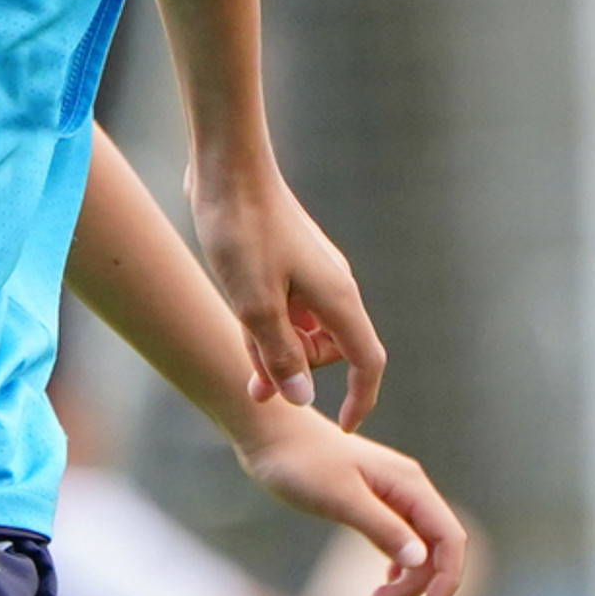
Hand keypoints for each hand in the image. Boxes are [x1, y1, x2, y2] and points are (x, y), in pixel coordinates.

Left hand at [187, 168, 388, 428]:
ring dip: (275, 348)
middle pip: (330, 351)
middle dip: (297, 371)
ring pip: (303, 332)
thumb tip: (303, 398)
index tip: (342, 427)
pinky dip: (267, 323)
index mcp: (337, 298)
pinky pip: (287, 309)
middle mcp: (333, 286)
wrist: (226, 168)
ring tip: (240, 340)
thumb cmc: (241, 232)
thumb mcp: (253, 305)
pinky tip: (239, 315)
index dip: (360, 399)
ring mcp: (312, 273)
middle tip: (253, 383)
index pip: (367, 361)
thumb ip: (279, 356)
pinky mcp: (289, 263)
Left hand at [236, 404, 466, 595]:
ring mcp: (394, 496)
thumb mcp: (340, 498)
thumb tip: (419, 560)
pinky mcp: (376, 503)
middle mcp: (409, 489)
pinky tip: (382, 583)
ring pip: (420, 548)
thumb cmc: (301, 463)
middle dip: (417, 584)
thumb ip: (381, 527)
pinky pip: (403, 541)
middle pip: (436, 548)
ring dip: (406, 581)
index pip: (449, 537)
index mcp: (409, 485)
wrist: (272, 436)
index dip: (449, 576)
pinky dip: (398, 567)